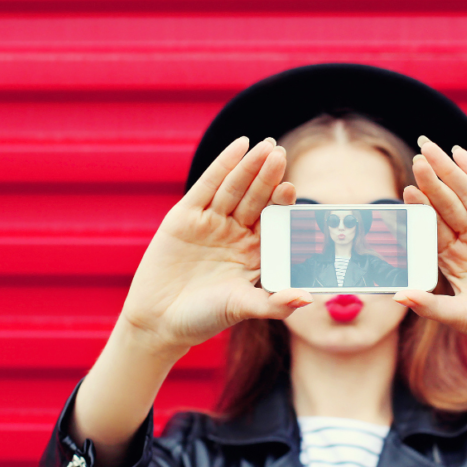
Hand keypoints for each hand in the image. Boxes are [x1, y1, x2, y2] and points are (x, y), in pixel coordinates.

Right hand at [120, 137, 311, 353]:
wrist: (159, 321)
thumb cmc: (204, 319)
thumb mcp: (241, 308)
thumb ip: (274, 304)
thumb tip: (307, 300)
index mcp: (256, 253)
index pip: (274, 222)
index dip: (282, 205)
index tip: (290, 190)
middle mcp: (237, 234)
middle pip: (256, 199)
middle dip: (268, 177)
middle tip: (281, 155)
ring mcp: (212, 222)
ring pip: (235, 188)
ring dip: (250, 167)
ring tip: (265, 146)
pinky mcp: (186, 216)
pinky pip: (207, 186)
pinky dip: (223, 165)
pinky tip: (240, 146)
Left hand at [398, 137, 466, 363]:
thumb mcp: (463, 316)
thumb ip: (430, 306)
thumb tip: (397, 297)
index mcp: (454, 261)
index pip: (432, 228)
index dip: (420, 209)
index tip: (406, 191)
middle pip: (448, 205)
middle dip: (432, 182)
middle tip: (417, 159)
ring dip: (450, 172)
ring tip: (431, 151)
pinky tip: (461, 156)